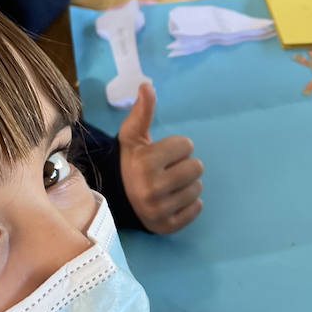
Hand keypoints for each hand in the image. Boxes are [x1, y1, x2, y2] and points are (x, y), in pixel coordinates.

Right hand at [118, 82, 203, 233]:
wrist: (114, 197)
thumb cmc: (128, 161)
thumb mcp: (132, 136)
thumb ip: (142, 111)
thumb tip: (147, 85)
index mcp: (145, 163)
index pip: (187, 145)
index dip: (177, 147)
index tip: (162, 154)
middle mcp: (152, 188)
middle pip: (197, 168)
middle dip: (185, 165)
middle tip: (168, 169)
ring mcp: (159, 210)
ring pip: (198, 189)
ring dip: (187, 184)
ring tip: (169, 184)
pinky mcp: (166, 226)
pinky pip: (196, 210)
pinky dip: (190, 204)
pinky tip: (173, 199)